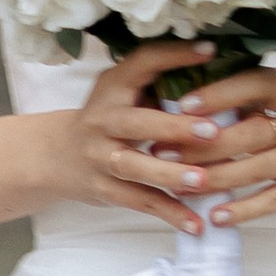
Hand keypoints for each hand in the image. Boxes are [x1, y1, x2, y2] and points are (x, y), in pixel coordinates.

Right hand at [42, 41, 222, 230]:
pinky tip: (197, 224)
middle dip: (174, 127)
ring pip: (135, 167)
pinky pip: (140, 202)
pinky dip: (169, 214)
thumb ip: (159, 86)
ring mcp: (101, 157)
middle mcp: (102, 120)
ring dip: (169, 175)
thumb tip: (220, 74)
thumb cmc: (108, 118)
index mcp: (113, 87)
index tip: (210, 51)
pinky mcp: (105, 189)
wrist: (55, 156)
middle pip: (136, 122)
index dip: (174, 56)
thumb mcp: (123, 93)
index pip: (142, 63)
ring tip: (202, 182)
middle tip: (213, 131)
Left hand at [146, 57, 275, 230]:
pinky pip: (275, 200)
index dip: (217, 95)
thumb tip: (172, 96)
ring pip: (259, 169)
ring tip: (179, 186)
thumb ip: (235, 92)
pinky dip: (244, 210)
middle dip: (204, 146)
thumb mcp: (273, 93)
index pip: (250, 86)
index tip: (181, 106)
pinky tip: (215, 216)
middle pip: (251, 133)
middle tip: (163, 153)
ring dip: (216, 179)